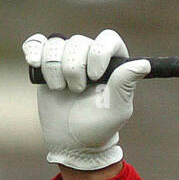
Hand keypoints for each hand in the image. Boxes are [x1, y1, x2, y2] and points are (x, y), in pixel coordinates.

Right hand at [23, 29, 149, 171]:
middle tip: (78, 91)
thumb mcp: (116, 109)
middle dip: (74, 69)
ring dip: (55, 69)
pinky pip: (36, 43)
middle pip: (78, 41)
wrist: (72, 140)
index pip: (108, 39)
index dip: (99, 52)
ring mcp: (67, 57)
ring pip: (56, 44)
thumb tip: (144, 64)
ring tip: (62, 90)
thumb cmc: (99, 126)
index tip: (95, 76)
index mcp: (113, 64)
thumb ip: (125, 84)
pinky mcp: (46, 62)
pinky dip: (33, 51)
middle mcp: (91, 56)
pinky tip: (35, 65)